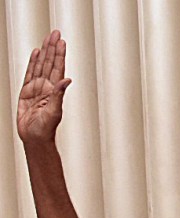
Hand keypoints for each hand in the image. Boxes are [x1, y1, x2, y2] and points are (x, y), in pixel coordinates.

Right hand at [17, 30, 71, 145]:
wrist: (34, 138)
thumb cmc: (46, 129)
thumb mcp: (54, 111)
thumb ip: (59, 95)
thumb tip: (67, 80)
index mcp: (55, 90)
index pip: (58, 68)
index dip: (59, 54)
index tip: (61, 41)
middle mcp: (47, 87)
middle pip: (49, 63)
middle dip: (52, 48)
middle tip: (55, 33)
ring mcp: (37, 88)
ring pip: (40, 66)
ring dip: (44, 52)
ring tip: (47, 39)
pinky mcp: (26, 92)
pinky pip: (29, 73)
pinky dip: (32, 63)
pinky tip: (36, 54)